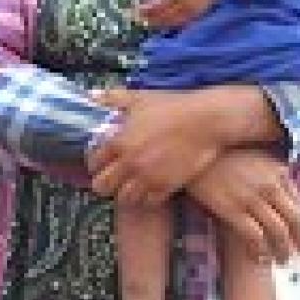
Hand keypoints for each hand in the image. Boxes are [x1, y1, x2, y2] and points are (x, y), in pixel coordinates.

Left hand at [88, 86, 255, 206]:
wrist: (207, 120)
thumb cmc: (173, 106)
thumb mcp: (139, 98)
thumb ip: (113, 98)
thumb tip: (92, 96)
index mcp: (118, 141)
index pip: (93, 162)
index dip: (95, 164)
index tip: (102, 163)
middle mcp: (129, 162)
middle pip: (102, 186)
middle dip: (105, 183)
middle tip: (114, 178)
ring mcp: (148, 176)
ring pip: (124, 198)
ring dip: (126, 193)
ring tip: (132, 186)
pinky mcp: (167, 186)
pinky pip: (149, 202)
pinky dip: (148, 199)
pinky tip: (151, 190)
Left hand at [135, 0, 224, 29]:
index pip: (157, 5)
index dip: (144, 10)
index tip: (134, 10)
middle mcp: (184, 4)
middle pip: (161, 16)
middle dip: (148, 19)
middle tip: (136, 18)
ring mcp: (191, 11)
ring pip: (169, 22)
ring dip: (156, 24)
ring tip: (145, 21)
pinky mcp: (196, 16)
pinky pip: (179, 23)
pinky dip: (167, 24)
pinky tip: (160, 22)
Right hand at [182, 148, 299, 264]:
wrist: (193, 152)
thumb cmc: (223, 154)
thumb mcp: (256, 157)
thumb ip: (274, 174)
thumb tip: (289, 196)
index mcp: (278, 171)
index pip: (298, 204)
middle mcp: (269, 185)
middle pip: (294, 219)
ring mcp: (251, 198)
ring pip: (277, 230)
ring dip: (282, 249)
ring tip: (282, 260)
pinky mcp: (232, 209)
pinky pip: (253, 235)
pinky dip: (260, 249)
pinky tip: (261, 258)